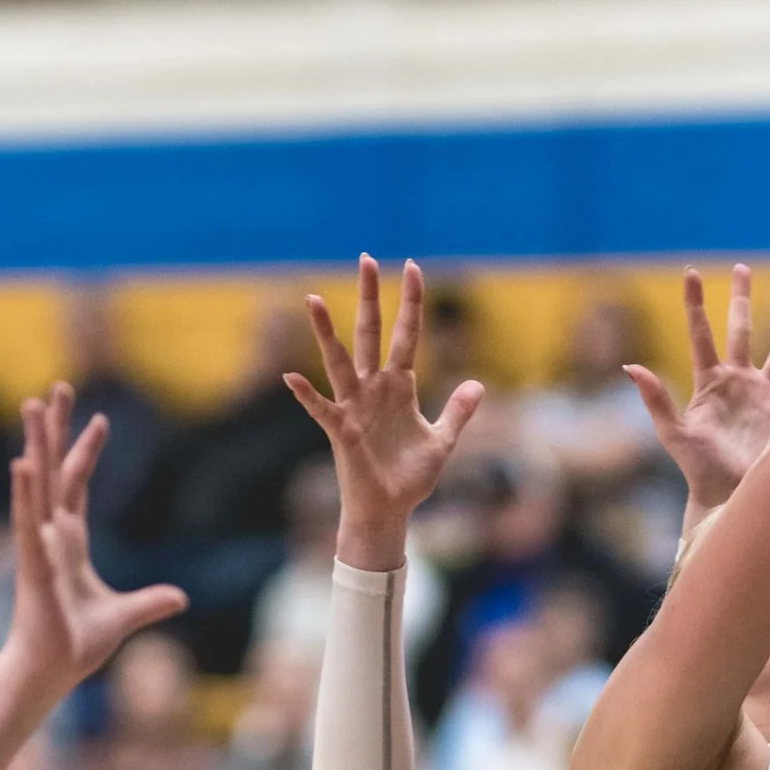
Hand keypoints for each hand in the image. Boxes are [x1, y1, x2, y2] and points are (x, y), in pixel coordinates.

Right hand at [6, 383, 187, 693]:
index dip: (85, 450)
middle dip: (56, 429)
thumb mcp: (124, 617)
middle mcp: (50, 536)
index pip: (76, 484)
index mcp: (70, 542)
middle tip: (57, 388)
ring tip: (33, 405)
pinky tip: (23, 463)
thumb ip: (150, 603)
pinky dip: (25, 493)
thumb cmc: (75, 644)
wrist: (50, 673)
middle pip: (53, 470)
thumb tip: (180, 598)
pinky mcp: (32, 565)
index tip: (99, 417)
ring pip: (37, 484)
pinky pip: (27, 522)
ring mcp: (39, 547)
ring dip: (35, 443)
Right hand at [288, 258, 483, 563]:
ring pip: (340, 360)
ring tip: (315, 298)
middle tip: (365, 258)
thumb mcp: (442, 441)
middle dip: (370, 297)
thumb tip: (478, 383)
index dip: (411, 303)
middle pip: (371, 333)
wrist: (390, 511)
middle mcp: (375, 389)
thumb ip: (458, 412)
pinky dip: (306, 395)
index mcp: (400, 386)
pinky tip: (291, 377)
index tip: (413, 266)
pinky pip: (321, 408)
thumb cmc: (409, 478)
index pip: (407, 335)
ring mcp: (355, 407)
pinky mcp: (342, 431)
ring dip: (327, 331)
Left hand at [626, 266, 769, 518]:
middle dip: (740, 299)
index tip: (691, 273)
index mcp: (709, 383)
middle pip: (740, 330)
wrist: (732, 497)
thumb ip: (656, 400)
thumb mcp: (674, 434)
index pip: (701, 334)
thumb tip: (630, 366)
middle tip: (741, 268)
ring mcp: (763, 395)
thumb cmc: (699, 469)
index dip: (695, 305)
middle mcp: (737, 383)